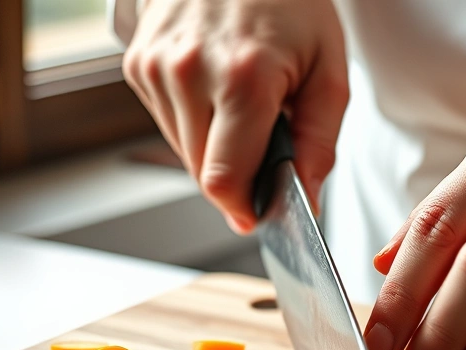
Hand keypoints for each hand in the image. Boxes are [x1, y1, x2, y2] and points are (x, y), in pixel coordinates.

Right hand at [122, 0, 347, 232]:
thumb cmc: (292, 4)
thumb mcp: (329, 70)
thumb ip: (320, 142)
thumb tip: (305, 196)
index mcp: (243, 79)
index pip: (224, 180)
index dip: (244, 209)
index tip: (260, 214)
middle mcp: (188, 72)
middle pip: (203, 173)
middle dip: (238, 176)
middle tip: (267, 143)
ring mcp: (155, 67)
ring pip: (184, 151)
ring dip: (217, 148)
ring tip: (244, 105)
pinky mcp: (137, 63)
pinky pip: (169, 122)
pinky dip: (196, 122)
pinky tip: (217, 89)